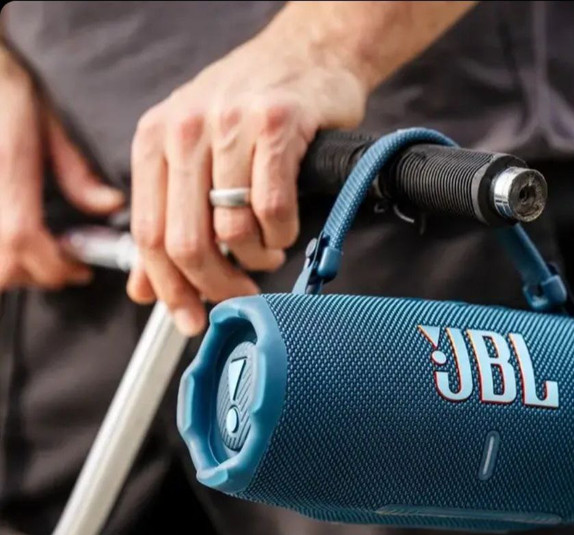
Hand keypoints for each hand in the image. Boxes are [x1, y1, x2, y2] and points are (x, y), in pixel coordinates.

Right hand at [0, 47, 124, 290]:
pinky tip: (14, 241)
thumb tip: (112, 205)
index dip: (55, 265)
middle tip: (63, 264)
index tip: (80, 269)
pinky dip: (0, 255)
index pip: (23, 238)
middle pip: (1, 266)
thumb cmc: (6, 89)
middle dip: (36, 275)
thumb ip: (78, 173)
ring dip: (13, 270)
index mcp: (6, 167)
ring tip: (38, 253)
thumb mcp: (50, 123)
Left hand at [127, 33, 367, 335]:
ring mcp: (230, 124)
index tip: (190, 319)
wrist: (307, 55)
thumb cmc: (252, 110)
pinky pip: (273, 209)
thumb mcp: (194, 159)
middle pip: (187, 242)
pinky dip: (282, 234)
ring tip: (267, 248)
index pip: (149, 236)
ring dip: (256, 258)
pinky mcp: (276, 124)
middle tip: (240, 292)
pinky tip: (284, 227)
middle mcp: (184, 130)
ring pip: (232, 231)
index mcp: (155, 140)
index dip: (170, 289)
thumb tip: (145, 288)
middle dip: (217, 284)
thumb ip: (168, 221)